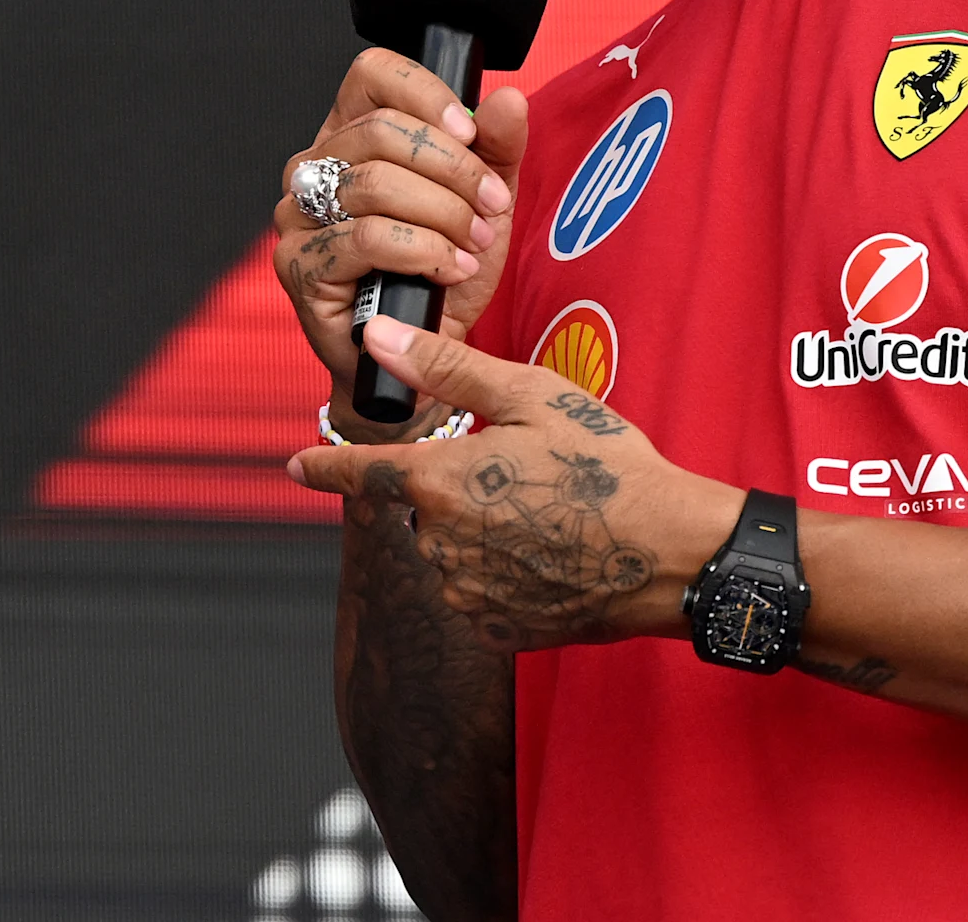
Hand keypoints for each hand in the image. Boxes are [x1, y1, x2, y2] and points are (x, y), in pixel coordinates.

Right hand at [272, 48, 528, 397]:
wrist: (425, 361)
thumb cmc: (443, 277)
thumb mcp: (483, 204)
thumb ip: (497, 150)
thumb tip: (507, 100)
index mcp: (350, 136)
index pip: (371, 75)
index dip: (426, 95)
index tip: (470, 134)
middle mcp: (312, 168)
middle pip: (381, 131)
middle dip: (454, 170)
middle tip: (491, 209)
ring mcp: (297, 217)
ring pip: (375, 184)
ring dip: (444, 215)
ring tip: (473, 244)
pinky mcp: (298, 266)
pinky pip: (367, 238)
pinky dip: (424, 252)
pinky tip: (449, 270)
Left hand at [289, 318, 732, 652]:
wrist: (674, 556)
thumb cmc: (608, 466)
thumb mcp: (530, 396)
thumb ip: (444, 368)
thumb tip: (376, 338)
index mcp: (440, 483)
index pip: (361, 473)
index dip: (324, 467)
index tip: (293, 466)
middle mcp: (440, 544)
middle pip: (422, 506)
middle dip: (457, 486)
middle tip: (527, 474)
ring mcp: (467, 593)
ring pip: (451, 548)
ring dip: (481, 530)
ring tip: (550, 514)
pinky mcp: (497, 629)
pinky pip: (480, 590)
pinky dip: (503, 571)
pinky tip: (551, 555)